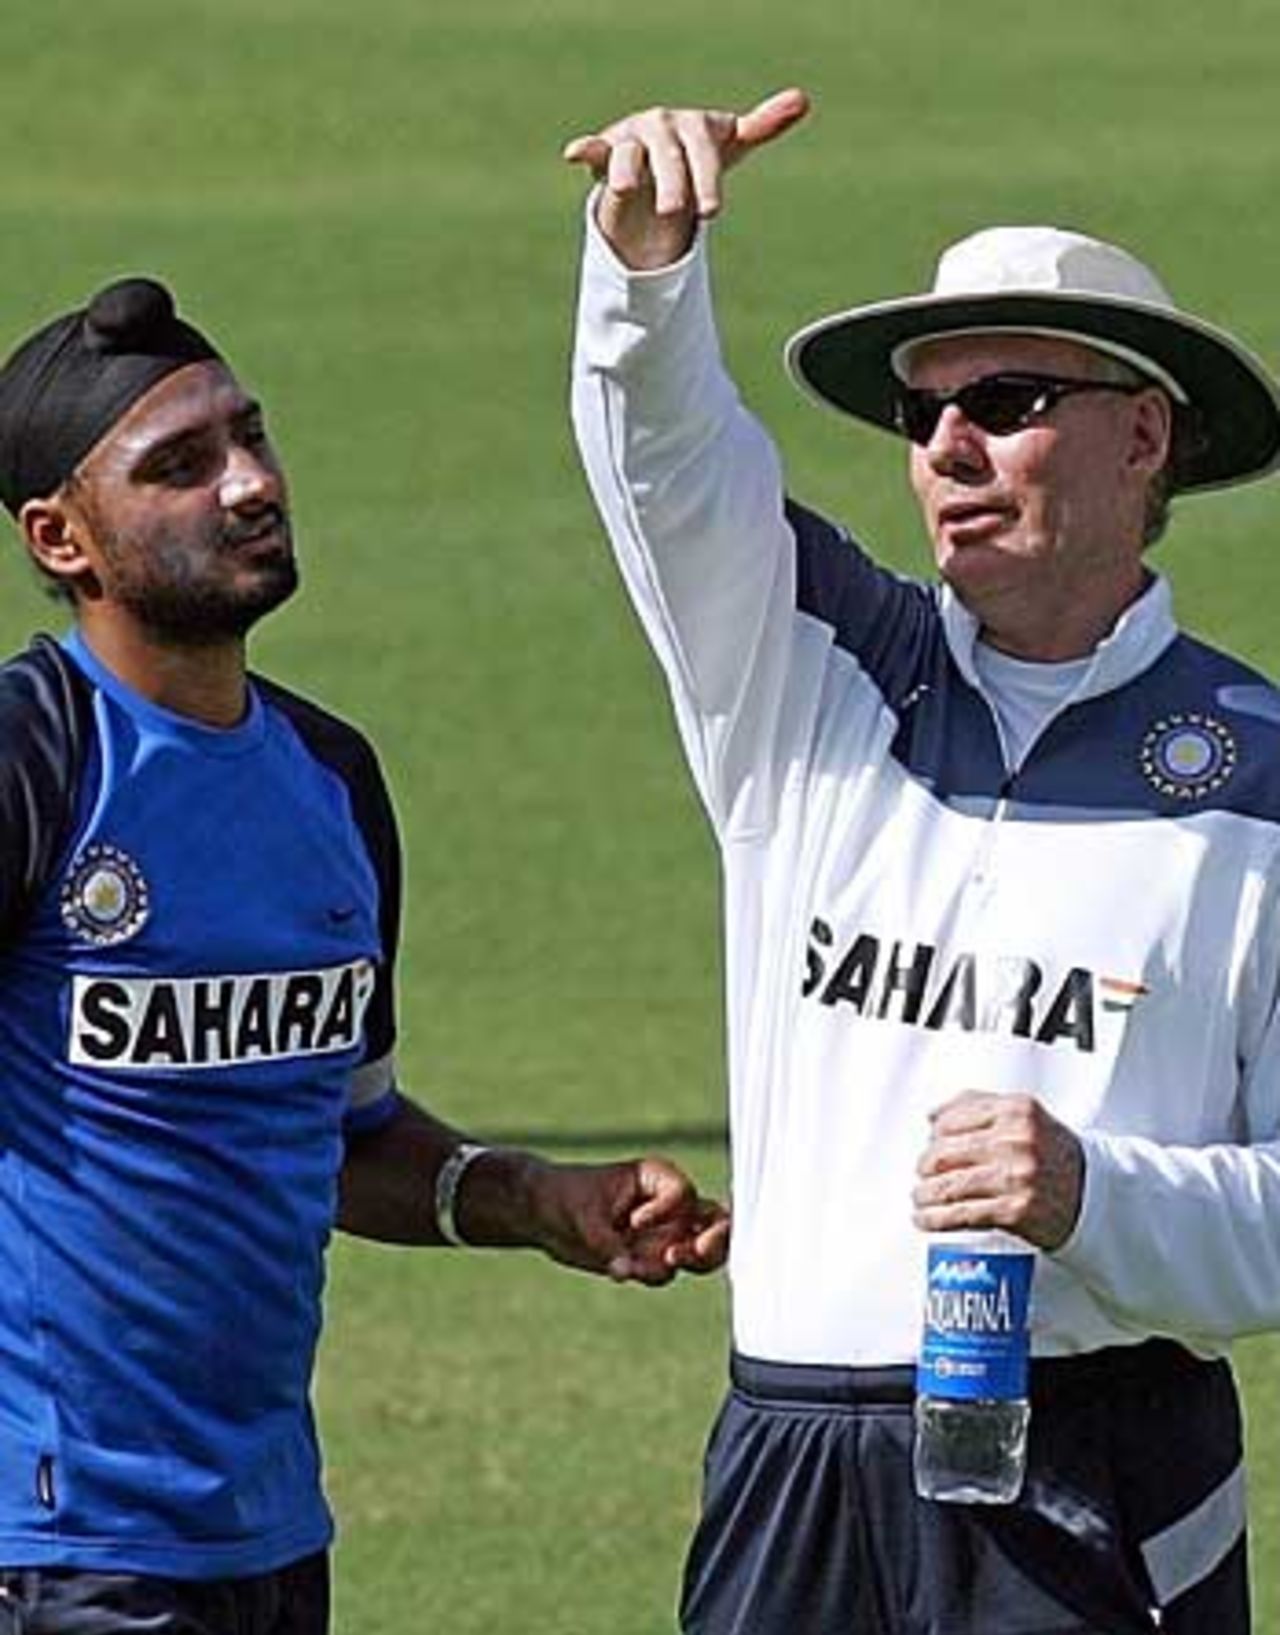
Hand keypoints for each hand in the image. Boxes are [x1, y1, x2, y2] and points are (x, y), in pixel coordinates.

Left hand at [528, 1155, 729, 1284]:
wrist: (542, 1215)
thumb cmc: (563, 1198)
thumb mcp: (583, 1217)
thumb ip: (608, 1245)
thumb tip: (626, 1273)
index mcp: (655, 1177)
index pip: (683, 1194)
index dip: (667, 1211)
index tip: (633, 1222)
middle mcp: (667, 1204)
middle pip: (714, 1220)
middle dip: (715, 1238)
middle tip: (696, 1251)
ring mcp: (662, 1232)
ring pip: (703, 1250)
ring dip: (694, 1261)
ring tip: (667, 1263)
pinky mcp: (649, 1257)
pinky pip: (668, 1271)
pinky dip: (654, 1275)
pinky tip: (626, 1272)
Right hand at [562, 88, 810, 269]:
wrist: (655, 168)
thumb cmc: (696, 157)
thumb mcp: (728, 146)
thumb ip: (761, 126)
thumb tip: (803, 98)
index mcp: (695, 125)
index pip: (705, 152)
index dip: (708, 180)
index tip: (711, 214)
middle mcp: (663, 125)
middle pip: (669, 157)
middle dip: (675, 183)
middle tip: (680, 213)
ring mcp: (632, 137)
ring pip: (631, 155)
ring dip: (630, 173)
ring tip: (628, 188)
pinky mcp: (605, 152)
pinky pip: (594, 149)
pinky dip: (586, 149)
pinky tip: (574, 154)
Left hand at [912, 1091, 1084, 1250]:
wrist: (1094, 1194)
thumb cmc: (1055, 1154)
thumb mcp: (1025, 1115)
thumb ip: (979, 1105)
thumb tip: (933, 1114)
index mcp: (1016, 1111)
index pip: (952, 1119)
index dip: (934, 1135)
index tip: (931, 1144)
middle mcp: (1015, 1141)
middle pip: (944, 1153)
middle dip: (925, 1167)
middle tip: (923, 1173)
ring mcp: (1015, 1177)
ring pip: (948, 1186)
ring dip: (925, 1195)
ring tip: (920, 1198)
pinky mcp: (1014, 1210)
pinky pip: (961, 1214)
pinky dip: (935, 1219)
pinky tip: (926, 1218)